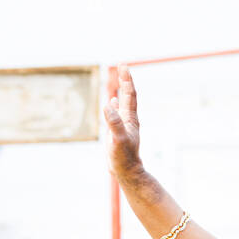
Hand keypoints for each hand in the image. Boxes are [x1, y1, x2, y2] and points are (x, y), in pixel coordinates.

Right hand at [103, 65, 144, 180]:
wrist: (127, 172)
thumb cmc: (123, 158)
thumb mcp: (118, 139)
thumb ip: (114, 123)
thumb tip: (109, 104)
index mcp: (130, 119)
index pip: (129, 95)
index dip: (127, 80)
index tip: (124, 66)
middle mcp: (129, 120)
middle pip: (128, 96)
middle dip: (125, 80)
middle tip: (122, 66)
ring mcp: (124, 125)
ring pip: (123, 104)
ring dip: (121, 90)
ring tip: (120, 80)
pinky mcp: (118, 131)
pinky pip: (117, 114)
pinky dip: (114, 105)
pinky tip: (112, 102)